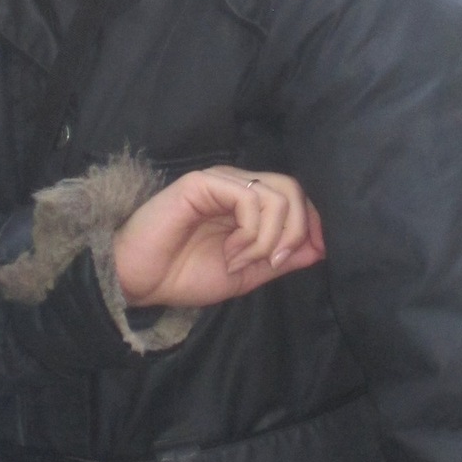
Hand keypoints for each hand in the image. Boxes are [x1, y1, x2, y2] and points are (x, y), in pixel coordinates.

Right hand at [112, 167, 325, 309]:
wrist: (140, 280)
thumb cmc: (185, 275)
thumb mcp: (246, 274)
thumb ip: (279, 259)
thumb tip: (320, 247)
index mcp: (247, 203)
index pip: (296, 197)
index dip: (312, 224)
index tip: (311, 255)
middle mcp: (237, 185)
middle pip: (293, 189)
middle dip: (295, 231)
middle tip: (273, 262)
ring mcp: (220, 181)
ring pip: (277, 194)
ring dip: (268, 238)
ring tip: (241, 259)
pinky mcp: (202, 183)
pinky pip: (249, 198)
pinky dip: (251, 232)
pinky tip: (231, 252)